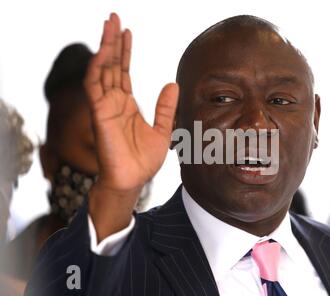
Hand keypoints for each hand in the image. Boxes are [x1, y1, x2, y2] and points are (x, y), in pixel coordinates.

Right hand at [84, 13, 178, 239]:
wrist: (133, 180)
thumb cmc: (143, 160)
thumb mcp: (162, 130)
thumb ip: (165, 107)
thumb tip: (172, 83)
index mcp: (126, 104)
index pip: (123, 71)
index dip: (124, 51)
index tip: (127, 32)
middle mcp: (114, 102)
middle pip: (111, 65)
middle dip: (112, 41)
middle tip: (114, 18)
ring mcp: (105, 107)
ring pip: (102, 70)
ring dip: (105, 47)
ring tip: (109, 25)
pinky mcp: (100, 115)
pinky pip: (95, 88)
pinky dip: (97, 69)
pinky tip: (102, 52)